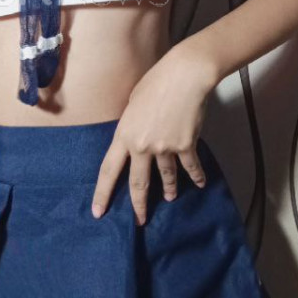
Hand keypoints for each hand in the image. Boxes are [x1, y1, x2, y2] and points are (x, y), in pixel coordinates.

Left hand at [90, 45, 216, 225]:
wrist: (184, 77)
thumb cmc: (155, 83)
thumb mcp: (132, 104)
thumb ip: (130, 126)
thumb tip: (135, 138)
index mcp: (124, 135)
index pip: (109, 170)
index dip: (103, 193)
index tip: (98, 212)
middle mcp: (142, 146)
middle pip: (138, 183)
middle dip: (139, 204)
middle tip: (140, 221)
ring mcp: (164, 148)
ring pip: (166, 177)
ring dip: (169, 189)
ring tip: (170, 198)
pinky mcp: (186, 146)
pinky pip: (190, 166)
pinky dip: (196, 176)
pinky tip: (200, 183)